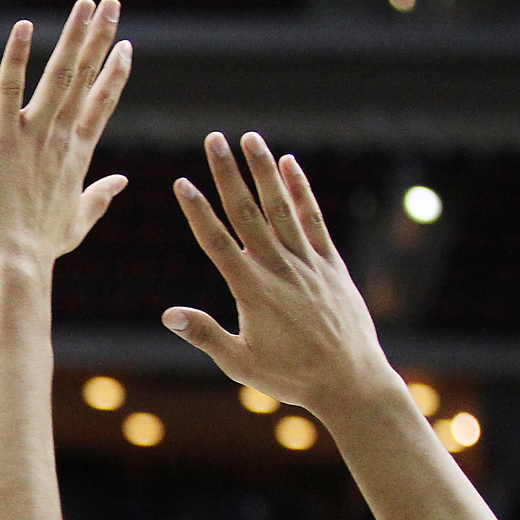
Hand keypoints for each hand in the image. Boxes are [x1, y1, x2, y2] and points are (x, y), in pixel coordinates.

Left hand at [0, 0, 132, 264]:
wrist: (15, 261)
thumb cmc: (42, 247)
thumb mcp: (78, 220)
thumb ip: (101, 196)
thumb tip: (121, 180)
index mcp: (79, 154)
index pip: (102, 104)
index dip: (114, 74)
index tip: (126, 46)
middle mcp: (62, 137)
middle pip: (87, 78)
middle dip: (100, 39)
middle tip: (112, 4)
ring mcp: (34, 134)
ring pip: (60, 75)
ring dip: (74, 37)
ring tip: (87, 4)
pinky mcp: (3, 136)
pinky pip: (9, 88)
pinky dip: (17, 57)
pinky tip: (25, 26)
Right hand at [163, 133, 403, 418]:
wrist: (351, 381)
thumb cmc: (291, 377)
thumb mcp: (240, 363)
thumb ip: (205, 334)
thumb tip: (168, 314)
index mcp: (252, 291)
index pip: (217, 243)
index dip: (198, 211)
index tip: (182, 182)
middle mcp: (279, 269)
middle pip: (248, 212)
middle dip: (228, 173)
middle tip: (213, 139)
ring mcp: (307, 263)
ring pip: (281, 207)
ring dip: (264, 170)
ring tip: (250, 138)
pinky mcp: (331, 264)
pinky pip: (314, 220)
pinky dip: (301, 191)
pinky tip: (291, 164)